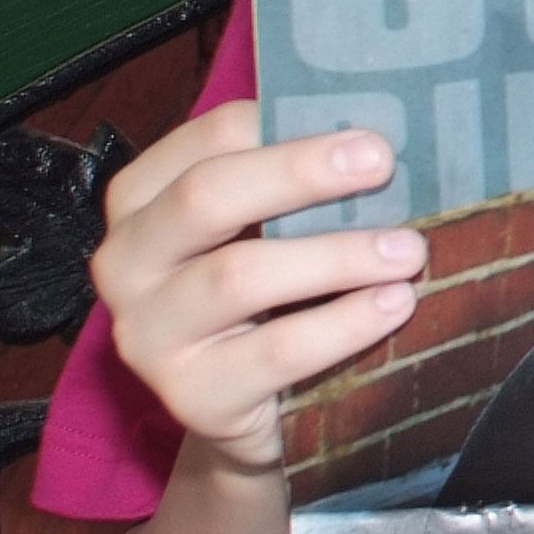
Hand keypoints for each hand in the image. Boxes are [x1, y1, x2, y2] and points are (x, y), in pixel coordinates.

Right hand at [91, 103, 422, 473]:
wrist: (248, 407)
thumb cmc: (268, 295)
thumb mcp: (265, 228)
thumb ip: (295, 183)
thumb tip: (375, 135)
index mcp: (140, 200)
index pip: (206, 140)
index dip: (284, 125)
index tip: (365, 129)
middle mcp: (125, 262)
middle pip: (206, 198)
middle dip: (300, 174)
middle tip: (382, 164)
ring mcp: (148, 334)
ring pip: (239, 277)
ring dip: (336, 256)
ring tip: (408, 250)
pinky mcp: (190, 396)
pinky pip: (275, 352)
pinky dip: (344, 324)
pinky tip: (394, 304)